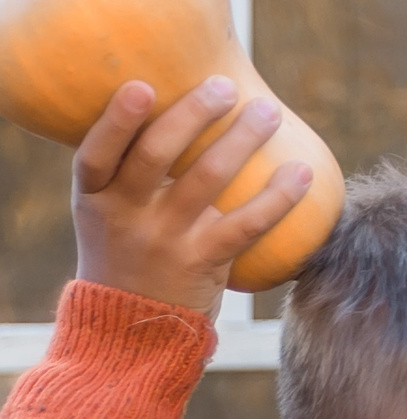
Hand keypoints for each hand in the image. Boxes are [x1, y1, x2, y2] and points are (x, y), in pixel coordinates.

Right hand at [72, 78, 310, 315]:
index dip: (117, 119)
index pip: (96, 152)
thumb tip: (179, 117)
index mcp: (93, 199)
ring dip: (242, 139)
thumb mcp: (108, 217)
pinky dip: (278, 195)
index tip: (142, 86)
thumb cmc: (126, 260)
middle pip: (156, 153)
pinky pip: (247, 224)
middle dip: (193, 113)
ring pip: (207, 179)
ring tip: (268, 112)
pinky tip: (301, 172)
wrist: (131, 333)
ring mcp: (166, 240)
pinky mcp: (204, 263)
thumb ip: (128, 177)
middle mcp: (125, 216)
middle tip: (225, 85)